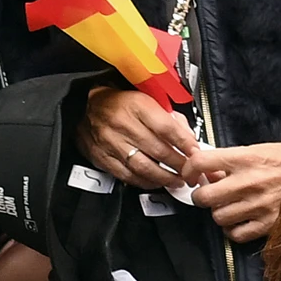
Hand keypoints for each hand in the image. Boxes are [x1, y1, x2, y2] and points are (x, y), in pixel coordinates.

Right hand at [78, 87, 198, 189]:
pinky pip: (125, 174)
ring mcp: (110, 143)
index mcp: (136, 106)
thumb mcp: (145, 99)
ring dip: (163, 177)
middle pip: (157, 150)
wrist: (84, 107)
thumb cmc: (117, 103)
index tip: (195, 152)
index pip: (166, 128)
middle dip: (178, 164)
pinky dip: (142, 181)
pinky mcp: (101, 157)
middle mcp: (122, 125)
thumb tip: (185, 136)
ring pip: (142, 166)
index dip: (184, 143)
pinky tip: (154, 182)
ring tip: (175, 180)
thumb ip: (167, 117)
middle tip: (190, 171)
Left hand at [182, 142, 280, 242]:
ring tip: (231, 206)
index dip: (190, 169)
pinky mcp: (268, 223)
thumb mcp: (259, 151)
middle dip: (202, 196)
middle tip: (210, 194)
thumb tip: (206, 172)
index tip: (191, 175)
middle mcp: (250, 182)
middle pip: (204, 197)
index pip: (201, 162)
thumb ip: (230, 161)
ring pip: (218, 217)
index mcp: (247, 159)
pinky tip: (241, 220)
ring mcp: (259, 205)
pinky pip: (235, 234)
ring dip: (220, 213)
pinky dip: (234, 230)